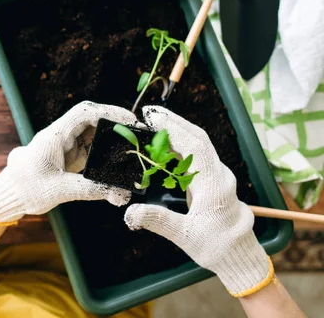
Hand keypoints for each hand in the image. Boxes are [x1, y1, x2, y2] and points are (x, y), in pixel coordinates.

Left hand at [0, 101, 135, 224]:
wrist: (9, 196)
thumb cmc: (27, 188)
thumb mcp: (61, 190)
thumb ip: (91, 189)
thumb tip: (120, 194)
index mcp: (55, 136)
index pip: (84, 113)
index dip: (109, 112)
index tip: (130, 119)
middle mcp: (60, 135)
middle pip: (91, 120)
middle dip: (115, 125)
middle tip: (137, 135)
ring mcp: (64, 145)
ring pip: (92, 134)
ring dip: (110, 139)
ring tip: (131, 148)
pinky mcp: (67, 157)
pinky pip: (89, 149)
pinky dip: (104, 153)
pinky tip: (116, 162)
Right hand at [125, 106, 272, 297]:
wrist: (238, 256)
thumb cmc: (216, 246)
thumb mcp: (185, 236)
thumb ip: (158, 221)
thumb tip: (130, 212)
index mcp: (214, 184)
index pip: (196, 146)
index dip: (175, 128)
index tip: (154, 117)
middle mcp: (219, 174)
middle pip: (198, 138)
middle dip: (174, 122)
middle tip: (149, 113)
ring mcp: (217, 175)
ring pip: (198, 145)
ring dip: (176, 132)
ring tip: (152, 125)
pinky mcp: (212, 180)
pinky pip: (196, 155)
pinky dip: (179, 146)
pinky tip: (163, 147)